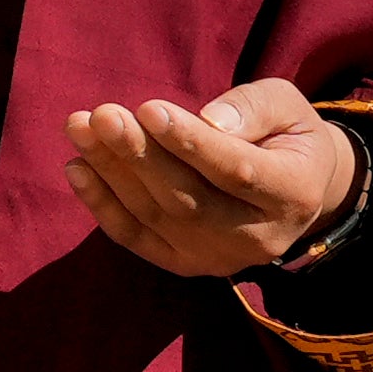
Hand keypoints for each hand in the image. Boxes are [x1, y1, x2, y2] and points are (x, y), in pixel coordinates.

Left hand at [62, 81, 359, 279]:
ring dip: (111, 172)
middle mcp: (257, 238)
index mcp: (293, 193)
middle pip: (187, 199)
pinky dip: (103, 206)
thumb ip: (254, 108)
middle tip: (102, 115)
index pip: (234, 171)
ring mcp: (218, 259)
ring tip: (80, 128)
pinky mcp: (185, 264)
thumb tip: (210, 121)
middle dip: (139, 155)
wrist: (295, 191)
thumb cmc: (286, 135)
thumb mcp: (287, 107)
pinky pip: (137, 238)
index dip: (189, 142)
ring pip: (156, 216)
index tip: (148, 108)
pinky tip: (77, 169)